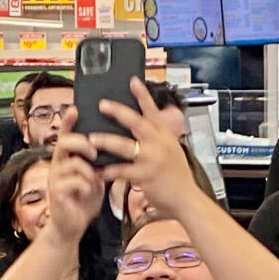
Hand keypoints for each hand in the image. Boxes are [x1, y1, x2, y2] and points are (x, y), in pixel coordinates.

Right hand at [46, 112, 108, 243]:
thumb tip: (114, 147)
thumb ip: (98, 164)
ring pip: (73, 162)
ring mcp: (55, 178)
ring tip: (95, 181)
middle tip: (94, 151)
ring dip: (89, 171)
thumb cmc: (82, 201)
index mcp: (66, 159)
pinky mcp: (57, 192)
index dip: (69, 122)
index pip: (66, 135)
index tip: (76, 108)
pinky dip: (86, 185)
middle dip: (82, 143)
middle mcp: (57, 165)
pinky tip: (89, 192)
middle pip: (65, 142)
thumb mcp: (94, 179)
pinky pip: (74, 181)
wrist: (70, 228)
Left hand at [89, 78, 199, 219]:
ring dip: (106, 141)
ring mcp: (152, 159)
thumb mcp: (172, 150)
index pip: (153, 110)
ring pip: (124, 145)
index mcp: (165, 135)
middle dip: (117, 111)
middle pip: (136, 122)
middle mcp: (159, 143)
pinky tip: (99, 171)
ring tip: (91, 139)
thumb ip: (158, 138)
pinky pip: (122, 170)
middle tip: (102, 104)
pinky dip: (109, 171)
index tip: (132, 81)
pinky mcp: (145, 176)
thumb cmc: (178, 176)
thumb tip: (144, 126)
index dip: (142, 95)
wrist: (187, 199)